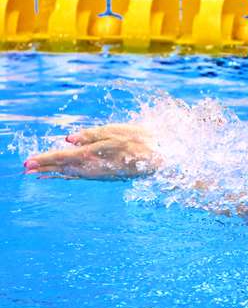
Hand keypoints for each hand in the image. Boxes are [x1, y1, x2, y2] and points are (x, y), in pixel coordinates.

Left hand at [23, 123, 161, 179]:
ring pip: (71, 173)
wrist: (160, 159)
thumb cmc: (140, 141)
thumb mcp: (116, 131)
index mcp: (94, 154)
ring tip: (39, 172)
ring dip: (54, 171)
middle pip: (63, 167)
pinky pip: (81, 175)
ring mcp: (99, 173)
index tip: (28, 162)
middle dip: (45, 166)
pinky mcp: (105, 175)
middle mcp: (93, 167)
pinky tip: (63, 174)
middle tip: (27, 168)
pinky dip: (68, 174)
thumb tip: (68, 138)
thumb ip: (92, 134)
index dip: (45, 158)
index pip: (63, 156)